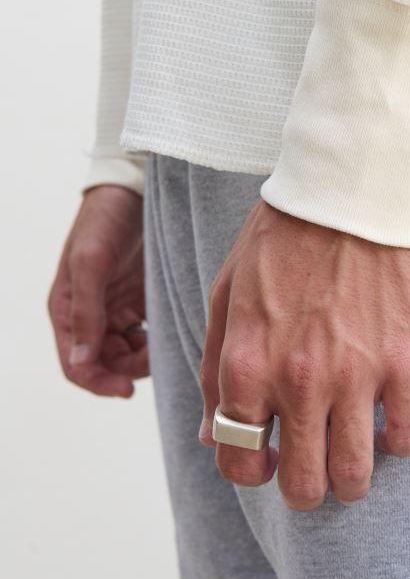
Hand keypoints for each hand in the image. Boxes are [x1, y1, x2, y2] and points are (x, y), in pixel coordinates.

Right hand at [48, 185, 147, 396]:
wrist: (133, 188)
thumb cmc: (104, 220)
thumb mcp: (90, 264)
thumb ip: (86, 313)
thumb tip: (82, 362)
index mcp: (68, 311)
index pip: (77, 365)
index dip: (99, 383)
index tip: (127, 390)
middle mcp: (91, 315)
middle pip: (106, 363)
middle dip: (128, 369)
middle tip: (156, 356)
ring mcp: (117, 308)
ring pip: (129, 353)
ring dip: (145, 356)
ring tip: (164, 341)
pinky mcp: (141, 299)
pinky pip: (147, 333)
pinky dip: (157, 339)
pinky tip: (171, 330)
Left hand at [199, 200, 409, 509]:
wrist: (353, 186)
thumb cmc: (285, 234)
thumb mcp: (228, 292)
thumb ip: (215, 368)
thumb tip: (211, 435)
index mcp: (247, 364)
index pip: (239, 459)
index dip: (252, 469)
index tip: (269, 458)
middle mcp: (297, 381)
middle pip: (302, 483)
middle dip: (305, 487)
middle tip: (314, 468)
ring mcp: (356, 376)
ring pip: (355, 475)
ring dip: (352, 479)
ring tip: (355, 458)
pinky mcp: (408, 362)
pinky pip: (408, 437)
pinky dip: (399, 441)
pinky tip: (390, 419)